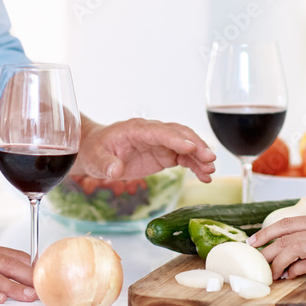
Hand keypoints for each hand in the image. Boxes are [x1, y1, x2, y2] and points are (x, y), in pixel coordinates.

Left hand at [75, 117, 215, 181]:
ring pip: (185, 145)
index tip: (192, 148)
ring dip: (199, 156)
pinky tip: (205, 175)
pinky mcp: (163, 153)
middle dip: (195, 146)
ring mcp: (160, 142)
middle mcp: (152, 132)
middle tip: (210, 160)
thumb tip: (116, 170)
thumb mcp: (95, 159)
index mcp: (136, 129)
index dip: (176, 139)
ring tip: (210, 171)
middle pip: (178, 134)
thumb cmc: (95, 151)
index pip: (160, 132)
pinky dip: (195, 165)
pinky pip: (184, 156)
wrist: (96, 150)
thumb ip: (106, 164)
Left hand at [248, 214, 305, 281]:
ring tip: (273, 273)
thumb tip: (294, 251)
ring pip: (292, 248)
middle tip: (256, 259)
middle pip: (285, 235)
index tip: (254, 241)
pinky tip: (290, 275)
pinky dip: (294, 270)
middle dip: (266, 248)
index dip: (267, 232)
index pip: (287, 222)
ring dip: (278, 262)